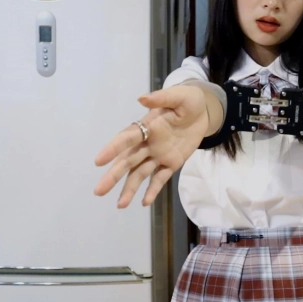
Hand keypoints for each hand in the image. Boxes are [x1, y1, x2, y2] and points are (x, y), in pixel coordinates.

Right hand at [93, 85, 208, 207]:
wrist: (204, 112)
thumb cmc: (188, 101)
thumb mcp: (180, 96)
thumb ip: (162, 98)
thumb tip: (142, 98)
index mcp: (147, 126)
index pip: (127, 138)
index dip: (113, 149)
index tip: (99, 161)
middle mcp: (148, 143)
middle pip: (128, 161)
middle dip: (114, 175)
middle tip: (98, 191)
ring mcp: (159, 155)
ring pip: (140, 173)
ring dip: (129, 188)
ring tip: (120, 205)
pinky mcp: (172, 163)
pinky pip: (160, 178)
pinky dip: (153, 190)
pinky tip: (144, 202)